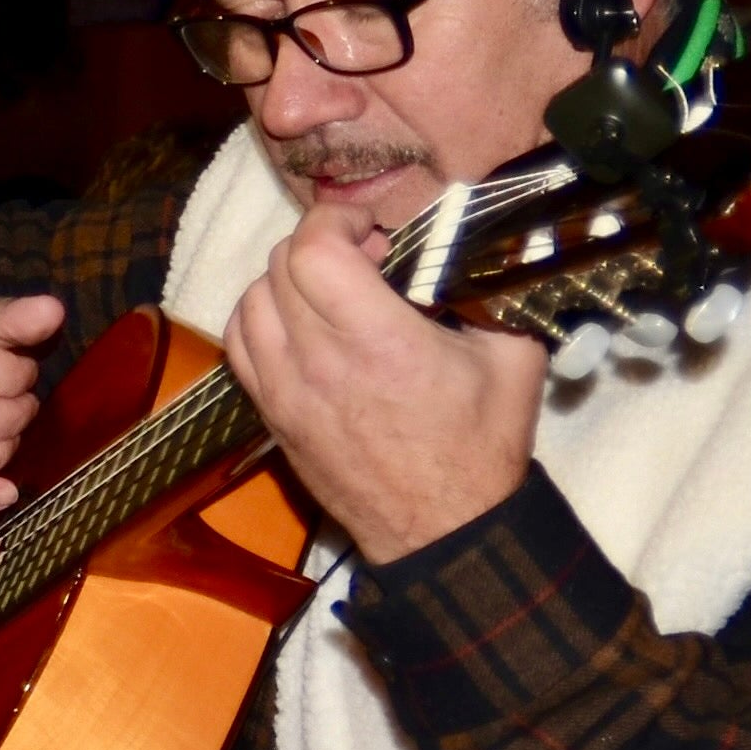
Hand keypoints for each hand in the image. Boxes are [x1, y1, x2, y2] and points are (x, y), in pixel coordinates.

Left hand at [229, 207, 545, 566]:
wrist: (443, 529)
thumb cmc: (481, 447)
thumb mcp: (514, 358)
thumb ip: (490, 290)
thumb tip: (472, 241)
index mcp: (380, 341)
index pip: (314, 250)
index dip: (335, 220)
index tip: (370, 230)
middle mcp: (319, 362)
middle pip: (279, 267)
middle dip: (319, 244)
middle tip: (362, 258)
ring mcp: (285, 391)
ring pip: (249, 301)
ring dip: (285, 280)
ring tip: (329, 290)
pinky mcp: (271, 415)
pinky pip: (237, 345)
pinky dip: (259, 319)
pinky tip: (298, 324)